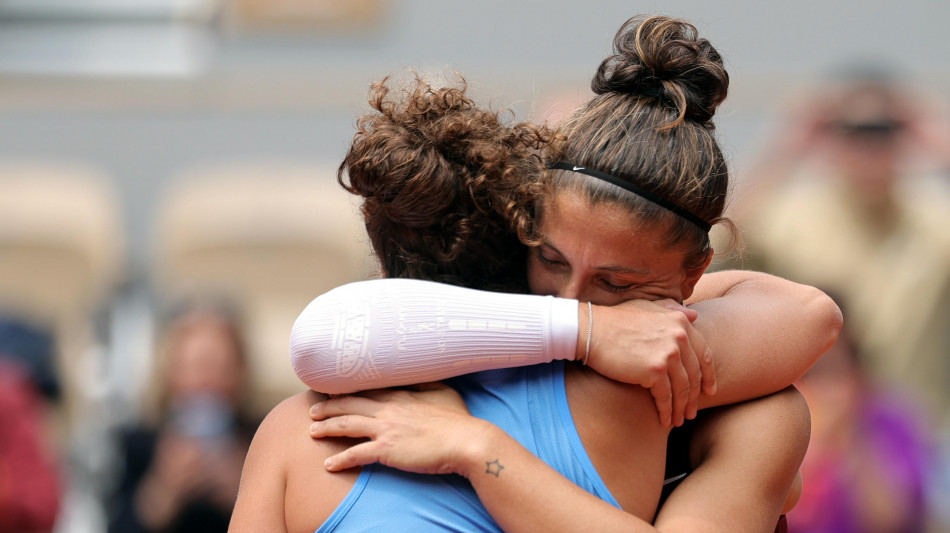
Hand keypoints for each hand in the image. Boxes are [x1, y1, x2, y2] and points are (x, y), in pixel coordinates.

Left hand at [309, 383, 487, 476]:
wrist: (466, 441)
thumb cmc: (458, 420)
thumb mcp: (444, 392)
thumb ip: (427, 383)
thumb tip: (420, 375)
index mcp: (400, 394)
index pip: (366, 388)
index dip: (347, 390)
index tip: (333, 391)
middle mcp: (388, 408)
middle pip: (349, 403)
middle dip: (328, 406)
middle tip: (312, 410)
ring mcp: (386, 428)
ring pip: (346, 424)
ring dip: (326, 427)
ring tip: (312, 431)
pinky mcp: (387, 449)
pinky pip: (356, 454)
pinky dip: (340, 459)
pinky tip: (329, 465)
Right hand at [586, 299, 714, 426]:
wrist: (590, 330)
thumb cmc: (614, 320)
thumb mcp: (646, 307)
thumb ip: (671, 310)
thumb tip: (695, 315)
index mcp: (680, 322)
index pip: (704, 354)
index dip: (709, 376)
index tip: (710, 391)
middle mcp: (679, 336)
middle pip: (694, 375)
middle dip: (694, 397)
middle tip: (692, 412)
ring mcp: (669, 354)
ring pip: (682, 389)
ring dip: (681, 408)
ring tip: (679, 420)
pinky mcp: (654, 370)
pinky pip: (666, 397)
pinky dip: (667, 411)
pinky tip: (665, 420)